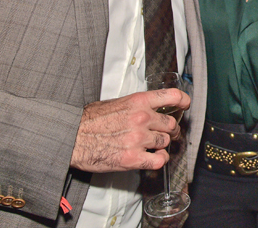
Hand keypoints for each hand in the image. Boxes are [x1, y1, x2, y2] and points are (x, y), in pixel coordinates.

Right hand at [70, 88, 189, 172]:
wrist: (73, 137)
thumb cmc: (90, 121)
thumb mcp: (116, 103)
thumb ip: (137, 106)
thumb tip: (152, 109)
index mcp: (138, 102)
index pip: (172, 96)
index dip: (183, 101)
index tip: (185, 105)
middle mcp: (142, 118)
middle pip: (171, 124)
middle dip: (171, 130)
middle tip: (167, 134)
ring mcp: (139, 139)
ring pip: (165, 142)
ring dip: (161, 145)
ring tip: (153, 146)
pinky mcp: (134, 158)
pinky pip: (159, 160)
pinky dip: (158, 160)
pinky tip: (152, 158)